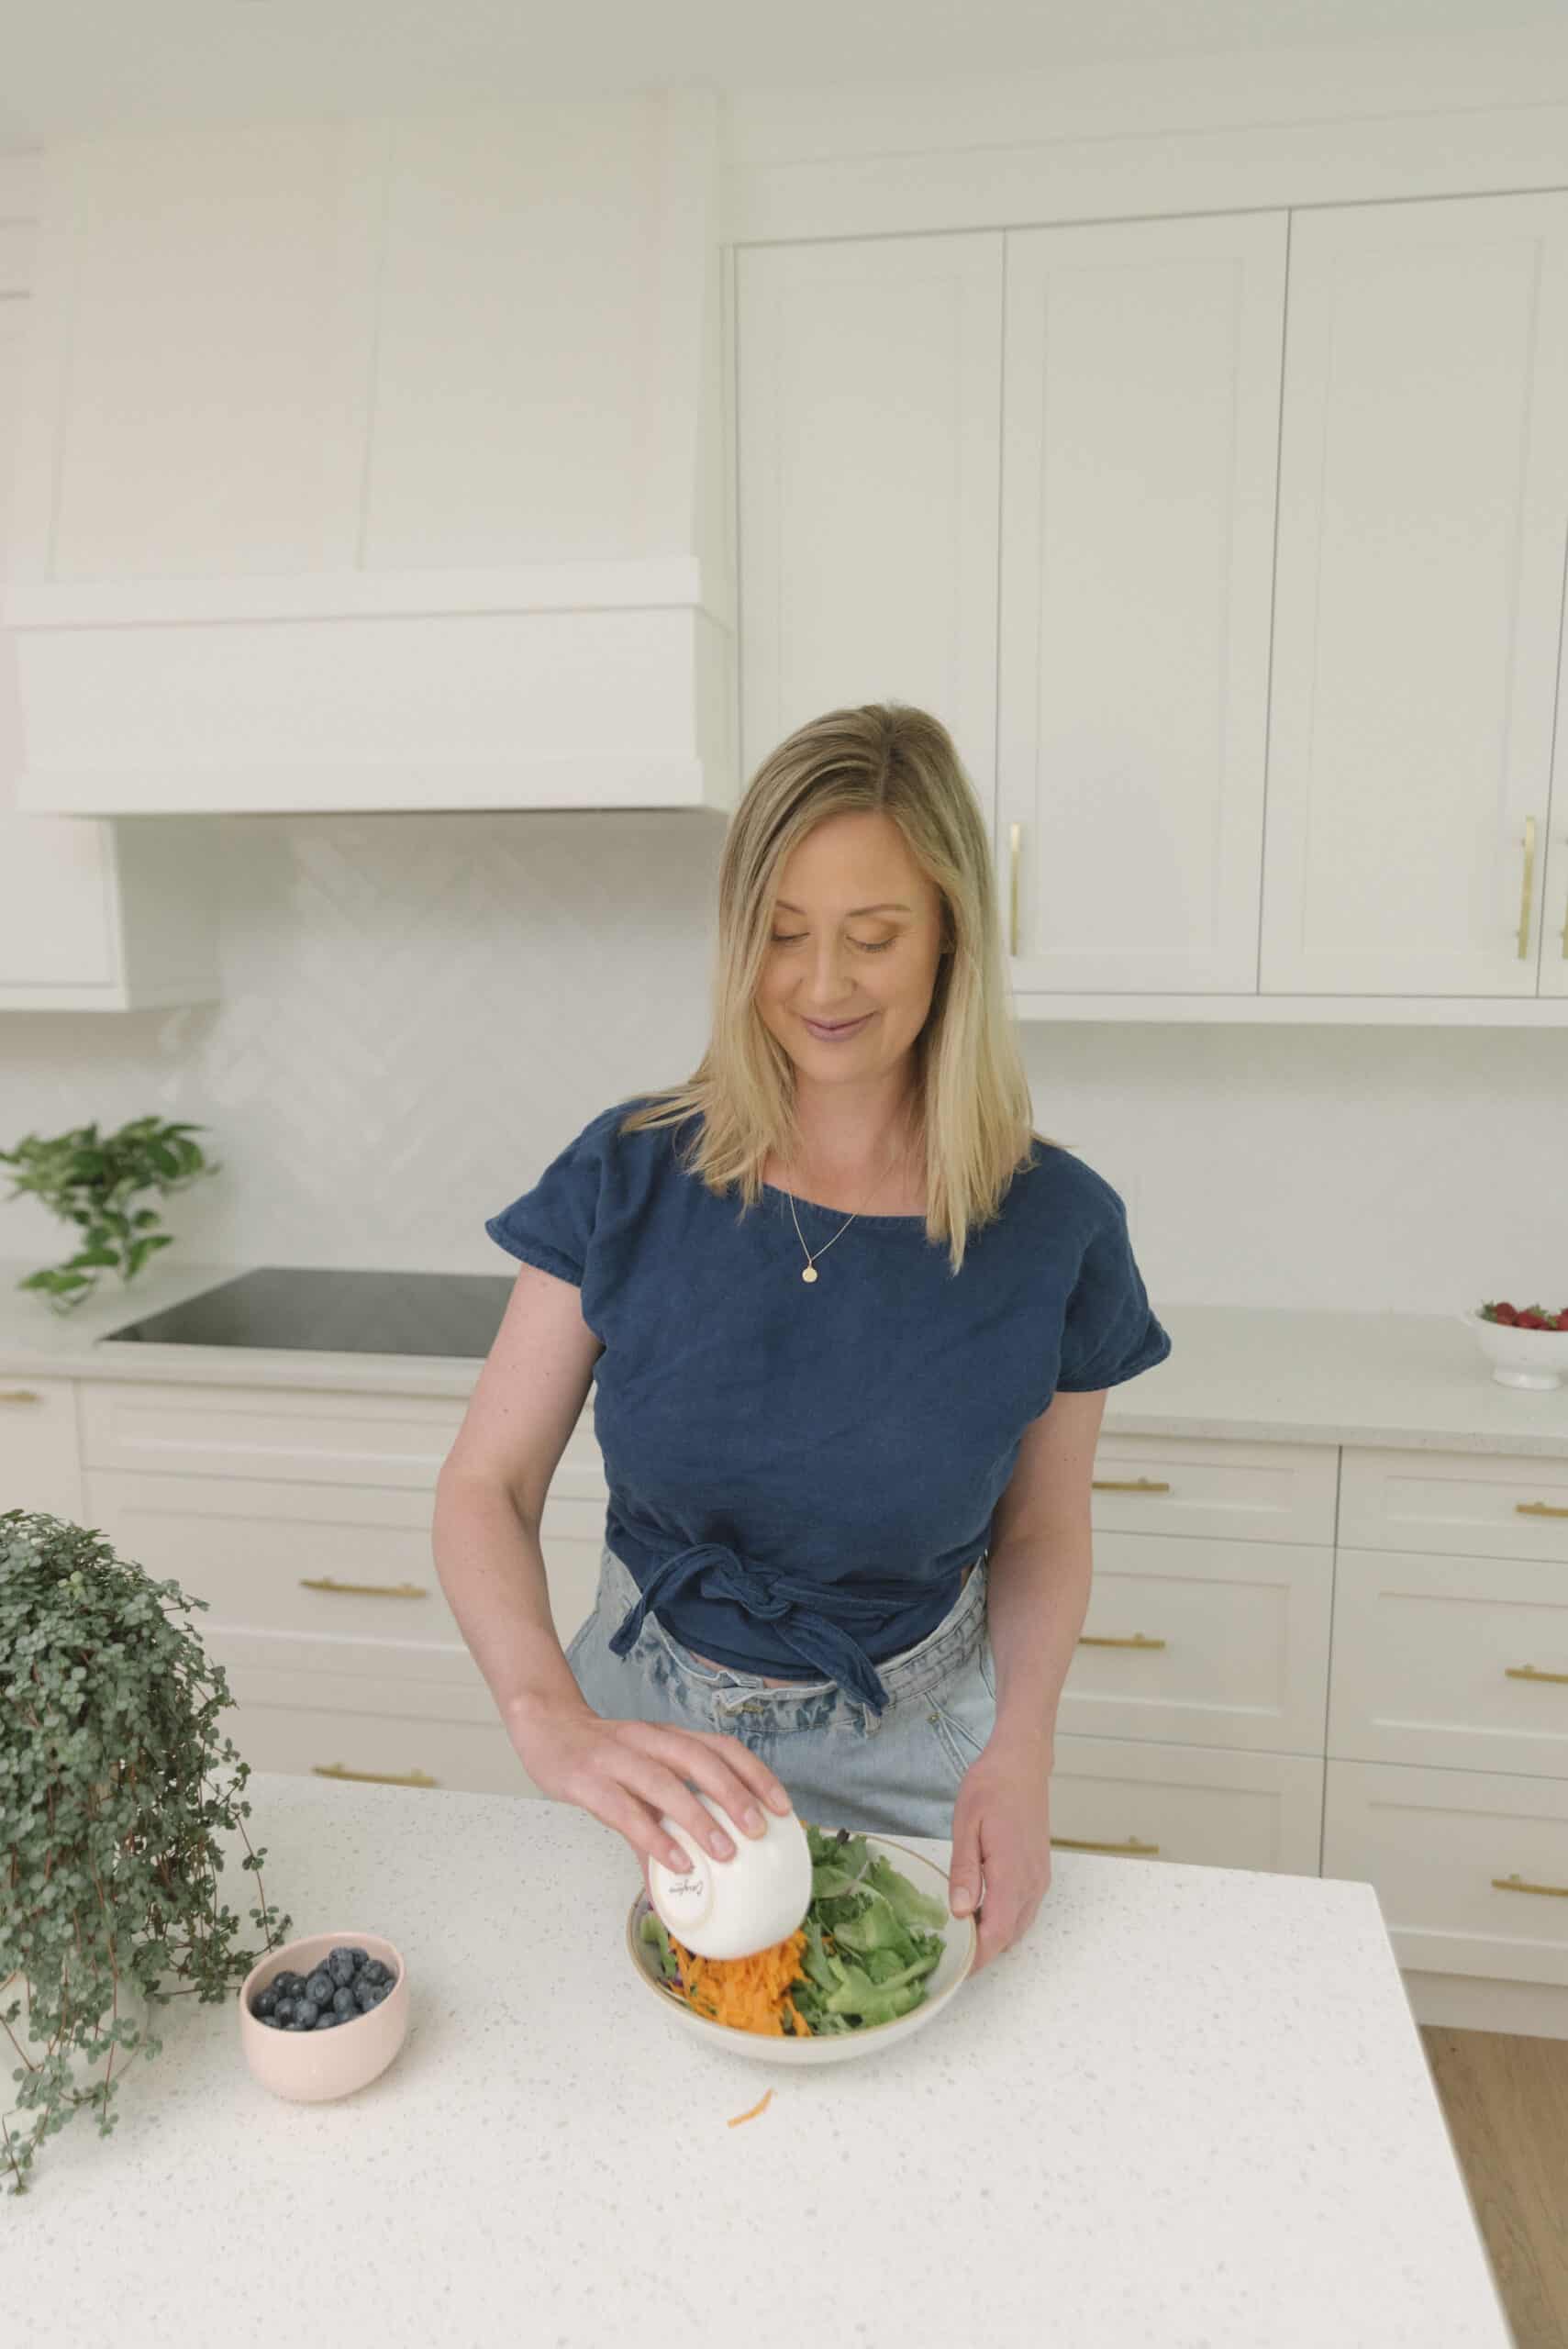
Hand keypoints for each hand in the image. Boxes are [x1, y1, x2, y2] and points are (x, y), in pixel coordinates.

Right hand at [510, 1702, 793, 1877]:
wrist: (545, 1727)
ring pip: (664, 1782)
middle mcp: (648, 1740)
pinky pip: (624, 1809)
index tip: (782, 1807)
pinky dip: (652, 1836)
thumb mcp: (639, 1776)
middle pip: (699, 1759)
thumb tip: (692, 1875)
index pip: (722, 1747)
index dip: (755, 1774)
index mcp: (668, 1737)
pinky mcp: (587, 1779)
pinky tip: (674, 1862)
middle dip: (734, 1793)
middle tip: (759, 1830)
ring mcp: (616, 1758)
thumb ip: (664, 1818)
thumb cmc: (601, 1756)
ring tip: (725, 1852)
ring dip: (698, 1817)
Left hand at [947, 1735, 1052, 1971]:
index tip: (952, 1969)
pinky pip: (1023, 1910)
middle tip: (947, 1955)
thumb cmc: (990, 1788)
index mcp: (1012, 1874)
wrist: (1022, 1763)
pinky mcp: (1039, 1872)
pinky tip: (979, 1910)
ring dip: (993, 1937)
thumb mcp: (967, 1825)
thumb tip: (961, 1913)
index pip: (996, 1933)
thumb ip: (965, 1872)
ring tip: (958, 1936)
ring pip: (1018, 1926)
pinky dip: (1003, 1920)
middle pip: (1009, 1936)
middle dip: (981, 1952)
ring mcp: (1039, 1879)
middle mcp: (1032, 1883)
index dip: (976, 1958)